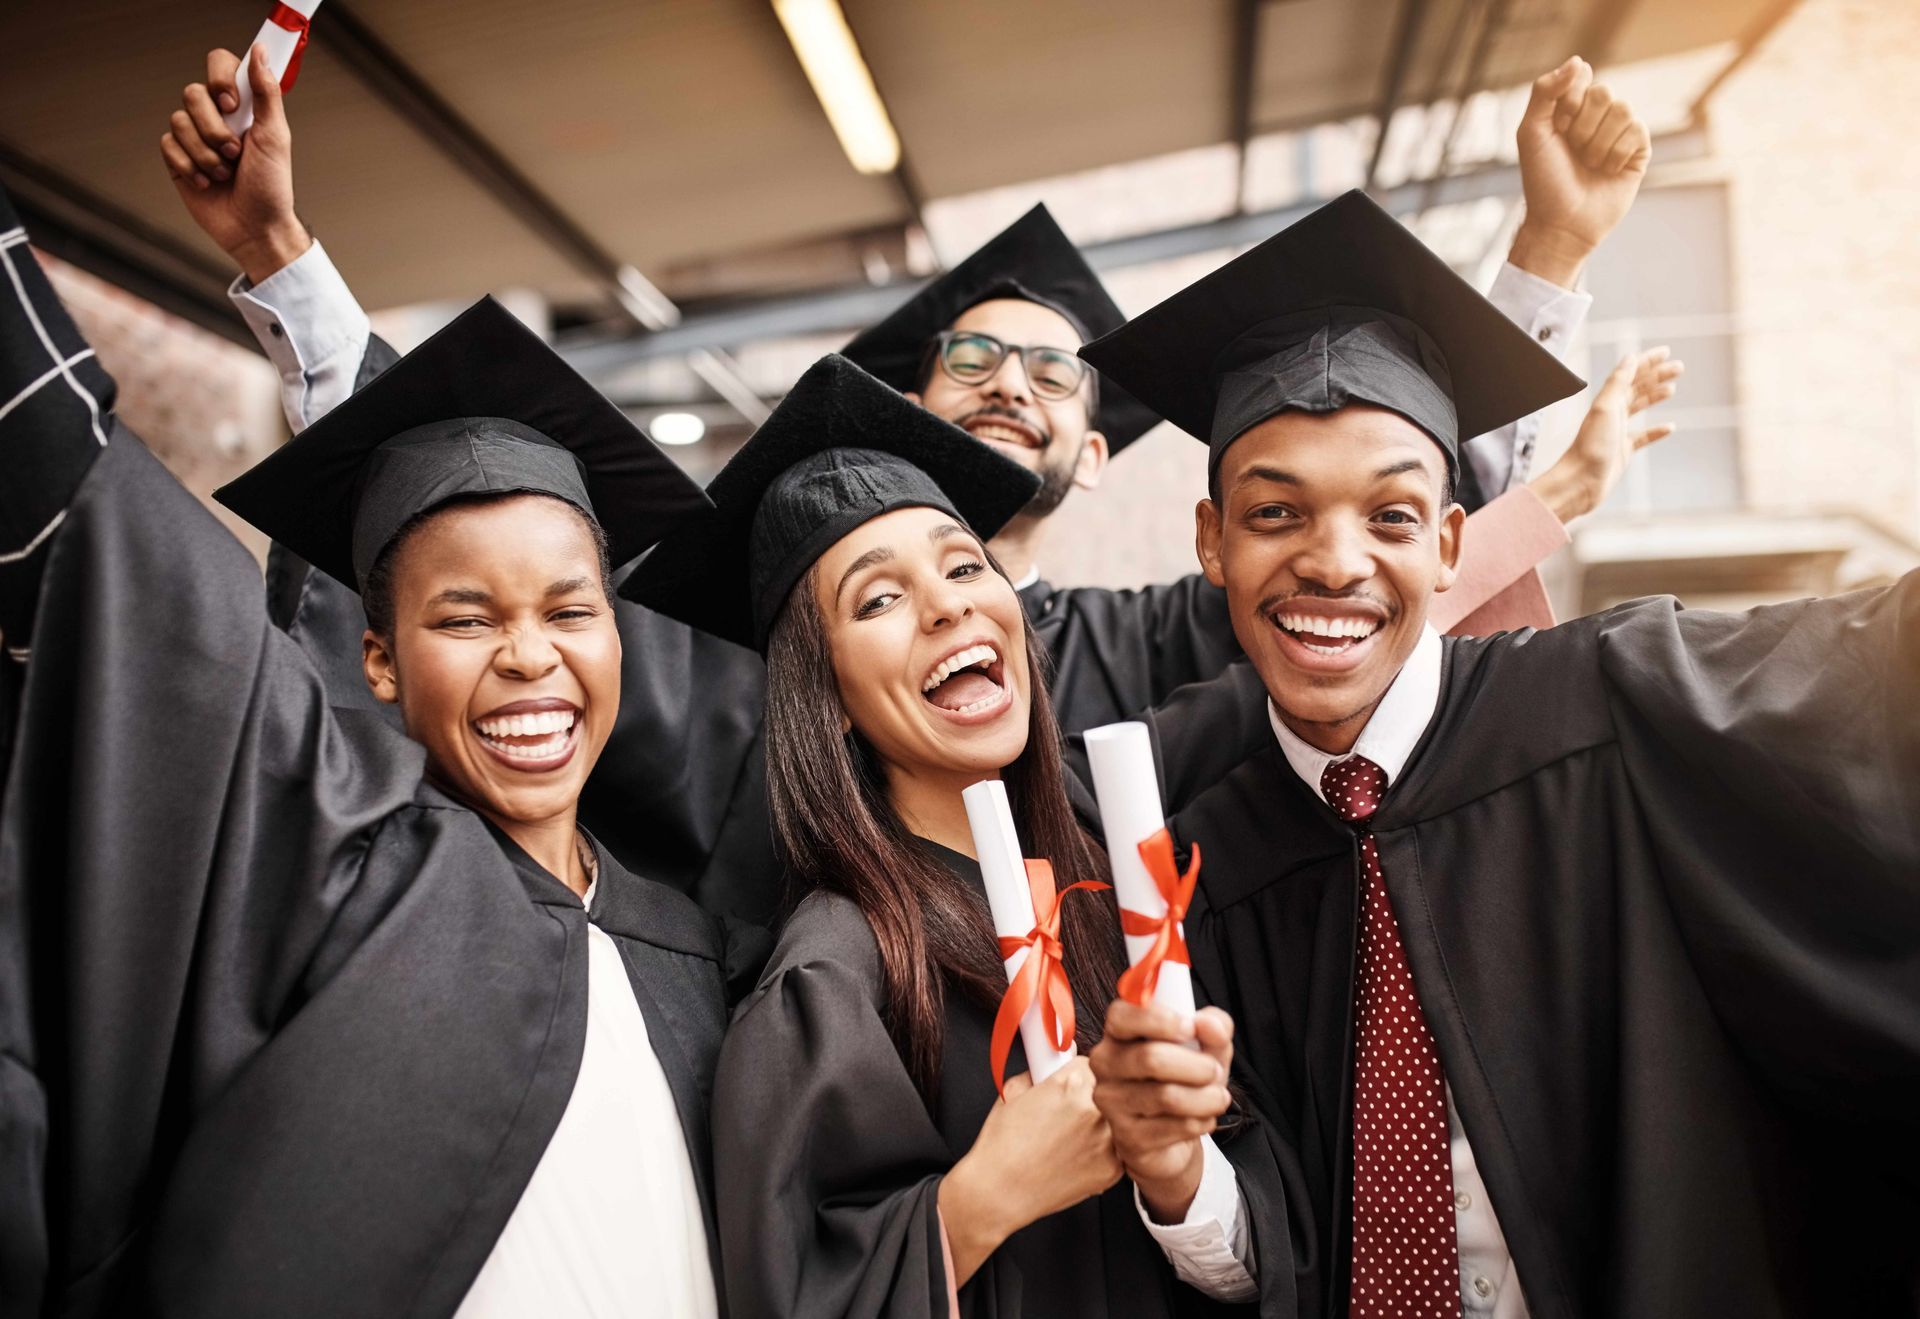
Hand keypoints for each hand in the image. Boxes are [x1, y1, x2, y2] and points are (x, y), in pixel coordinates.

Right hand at [160, 46, 307, 284]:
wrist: (254, 228)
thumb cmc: (272, 187)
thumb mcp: (276, 137)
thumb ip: (267, 93)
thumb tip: (262, 51)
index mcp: (243, 107)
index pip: (219, 65)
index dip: (219, 78)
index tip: (232, 104)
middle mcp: (217, 117)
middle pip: (193, 93)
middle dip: (213, 128)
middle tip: (234, 153)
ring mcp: (196, 137)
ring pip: (178, 120)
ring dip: (204, 153)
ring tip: (223, 174)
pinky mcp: (178, 159)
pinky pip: (166, 144)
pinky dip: (187, 165)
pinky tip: (205, 182)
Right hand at [938, 1058, 1120, 1283]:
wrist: (998, 1191)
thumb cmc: (1001, 1144)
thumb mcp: (1014, 1090)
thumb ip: (1041, 1070)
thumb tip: (1055, 1060)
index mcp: (1071, 1083)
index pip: (1093, 1063)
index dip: (1080, 1074)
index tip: (1074, 1083)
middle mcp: (1095, 1109)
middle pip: (1109, 1089)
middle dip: (1093, 1096)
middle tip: (1071, 1111)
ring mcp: (1108, 1141)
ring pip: (1119, 1118)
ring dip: (1104, 1122)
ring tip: (1074, 1135)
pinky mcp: (1113, 1169)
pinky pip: (1120, 1148)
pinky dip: (1105, 1150)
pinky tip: (1080, 1155)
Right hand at [1089, 1001, 1233, 1223]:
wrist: (1175, 1136)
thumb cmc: (1185, 1080)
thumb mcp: (1207, 1047)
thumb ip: (1213, 1027)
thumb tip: (1210, 1025)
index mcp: (1119, 1031)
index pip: (1122, 1015)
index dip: (1159, 1020)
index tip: (1191, 1028)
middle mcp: (1106, 1063)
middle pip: (1150, 1058)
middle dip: (1197, 1065)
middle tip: (1215, 1071)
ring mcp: (1111, 1101)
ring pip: (1166, 1096)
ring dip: (1206, 1097)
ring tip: (1218, 1097)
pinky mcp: (1127, 1136)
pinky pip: (1174, 1126)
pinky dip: (1201, 1121)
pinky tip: (1202, 1119)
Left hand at [1509, 57, 1651, 287]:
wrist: (1562, 223)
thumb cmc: (1543, 180)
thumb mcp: (1531, 132)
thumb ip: (1545, 91)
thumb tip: (1579, 60)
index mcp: (1570, 108)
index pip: (1581, 78)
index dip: (1569, 104)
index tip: (1558, 130)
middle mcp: (1597, 116)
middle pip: (1604, 92)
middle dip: (1583, 127)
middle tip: (1573, 151)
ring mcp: (1619, 132)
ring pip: (1623, 110)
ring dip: (1599, 143)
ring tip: (1589, 165)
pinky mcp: (1639, 150)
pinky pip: (1637, 131)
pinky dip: (1617, 154)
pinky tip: (1607, 171)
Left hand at [1529, 347, 1681, 522]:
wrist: (1579, 482)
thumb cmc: (1590, 446)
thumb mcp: (1606, 408)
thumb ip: (1618, 382)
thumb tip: (1631, 357)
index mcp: (1607, 400)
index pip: (1630, 373)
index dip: (1647, 361)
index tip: (1667, 352)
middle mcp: (1611, 413)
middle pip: (1637, 388)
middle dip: (1657, 375)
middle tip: (1680, 367)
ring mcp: (1617, 432)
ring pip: (1640, 408)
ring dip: (1656, 396)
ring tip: (1673, 388)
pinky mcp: (1623, 451)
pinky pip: (1643, 437)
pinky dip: (1656, 431)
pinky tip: (1670, 427)